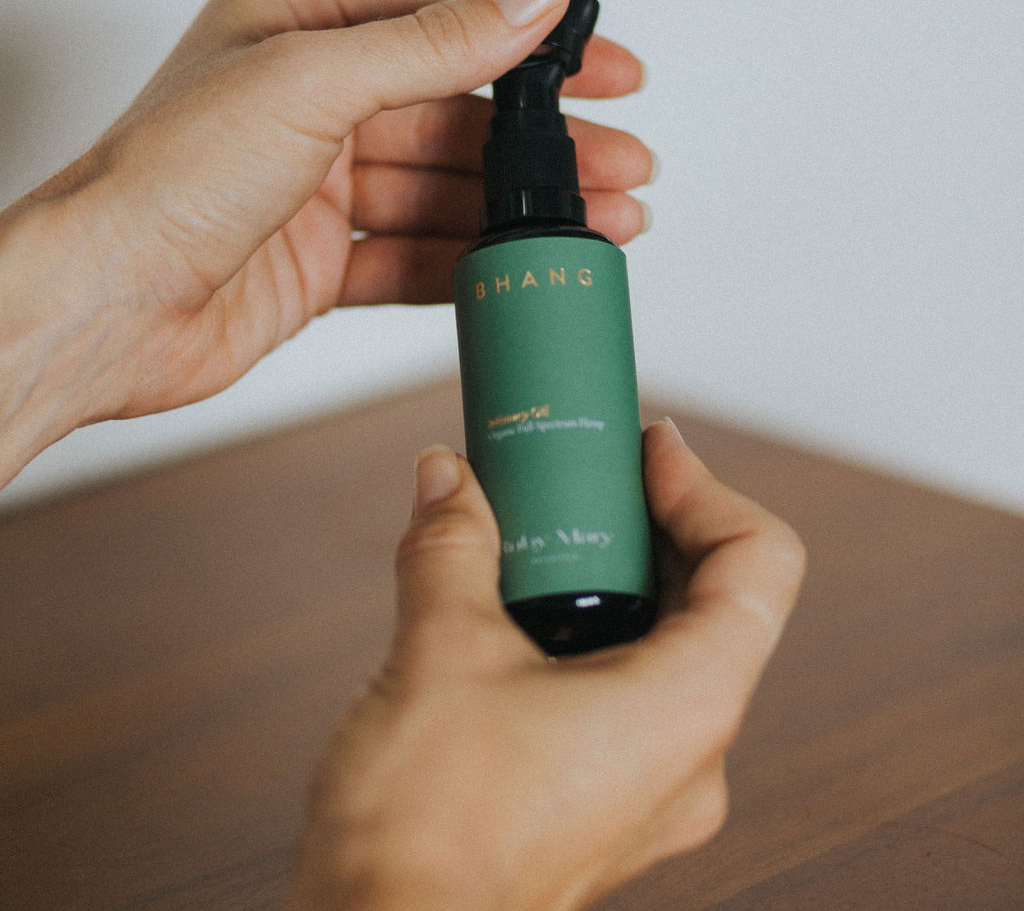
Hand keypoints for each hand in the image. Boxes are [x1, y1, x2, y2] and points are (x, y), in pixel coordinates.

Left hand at [0, 0, 651, 486]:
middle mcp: (312, 107)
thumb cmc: (168, 179)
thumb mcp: (317, 82)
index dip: (536, 55)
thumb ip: (438, 43)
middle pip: (459, 123)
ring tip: (604, 228)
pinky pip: (416, 259)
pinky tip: (530, 270)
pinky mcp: (321, 264)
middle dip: (546, 150)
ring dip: (523, 214)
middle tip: (626, 168)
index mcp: (302, 33)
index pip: (447, 33)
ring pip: (447, 196)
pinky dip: (474, 265)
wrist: (104, 306)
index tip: (611, 71)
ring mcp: (320, 190)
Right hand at [285, 420, 804, 910]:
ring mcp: (651, 790)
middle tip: (581, 480)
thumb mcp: (439, 651)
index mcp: (688, 707)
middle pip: (712, 599)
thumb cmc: (427, 838)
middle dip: (645, 524)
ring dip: (609, 579)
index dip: (708, 487)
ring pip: (665, 649)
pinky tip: (508, 615)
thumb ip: (452, 546)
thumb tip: (447, 480)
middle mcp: (692, 755)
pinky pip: (624, 696)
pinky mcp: (604, 808)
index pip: (760, 563)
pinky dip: (584, 635)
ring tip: (536, 538)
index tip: (647, 452)